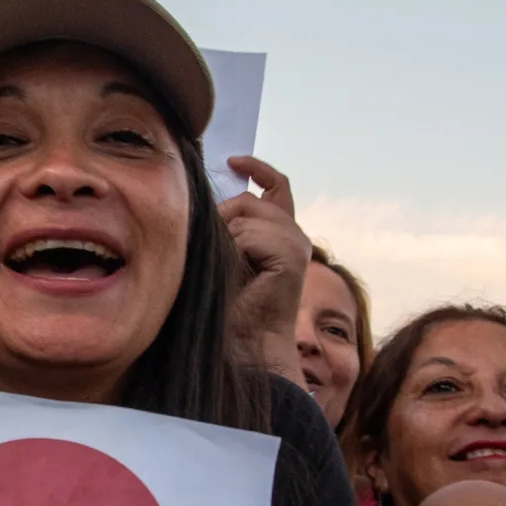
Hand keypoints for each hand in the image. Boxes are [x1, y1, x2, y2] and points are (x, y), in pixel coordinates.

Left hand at [222, 157, 311, 371]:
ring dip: (225, 242)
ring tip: (229, 273)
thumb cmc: (228, 308)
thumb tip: (210, 199)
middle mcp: (293, 235)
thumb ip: (226, 226)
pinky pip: (248, 234)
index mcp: (279, 235)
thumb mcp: (223, 256)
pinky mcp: (292, 255)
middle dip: (222, 219)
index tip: (233, 161)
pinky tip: (240, 278)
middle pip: (248, 200)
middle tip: (216, 255)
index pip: (276, 187)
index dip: (257, 168)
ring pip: (245, 215)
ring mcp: (296, 243)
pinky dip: (234, 254)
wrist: (244, 344)